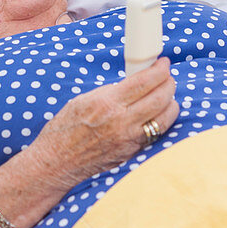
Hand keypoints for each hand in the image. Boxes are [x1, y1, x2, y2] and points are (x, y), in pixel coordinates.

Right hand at [26, 58, 178, 190]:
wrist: (56, 163)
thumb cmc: (64, 130)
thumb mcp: (83, 100)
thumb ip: (110, 92)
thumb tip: (133, 83)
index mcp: (107, 103)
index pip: (144, 81)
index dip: (160, 70)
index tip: (163, 63)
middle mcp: (121, 122)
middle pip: (160, 98)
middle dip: (169, 83)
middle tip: (166, 76)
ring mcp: (129, 140)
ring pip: (165, 118)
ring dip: (170, 103)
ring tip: (166, 95)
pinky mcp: (132, 153)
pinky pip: (156, 133)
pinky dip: (161, 120)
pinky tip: (158, 114)